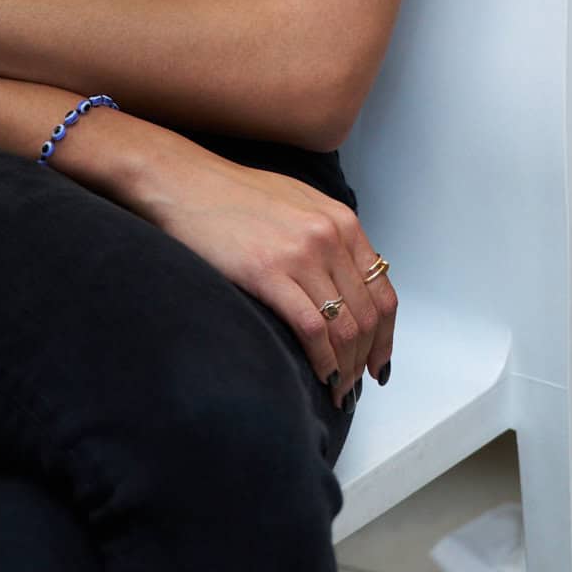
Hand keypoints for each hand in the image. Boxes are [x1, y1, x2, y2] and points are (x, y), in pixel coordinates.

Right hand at [124, 135, 396, 403]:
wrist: (186, 183)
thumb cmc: (235, 195)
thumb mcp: (299, 204)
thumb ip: (328, 238)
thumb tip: (346, 288)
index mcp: (341, 221)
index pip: (382, 291)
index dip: (384, 336)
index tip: (377, 361)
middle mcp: (329, 236)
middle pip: (367, 315)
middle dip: (365, 358)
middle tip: (354, 384)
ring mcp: (302, 254)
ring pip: (344, 328)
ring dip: (346, 367)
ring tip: (336, 388)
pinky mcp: (269, 273)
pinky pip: (312, 330)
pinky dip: (322, 361)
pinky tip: (319, 376)